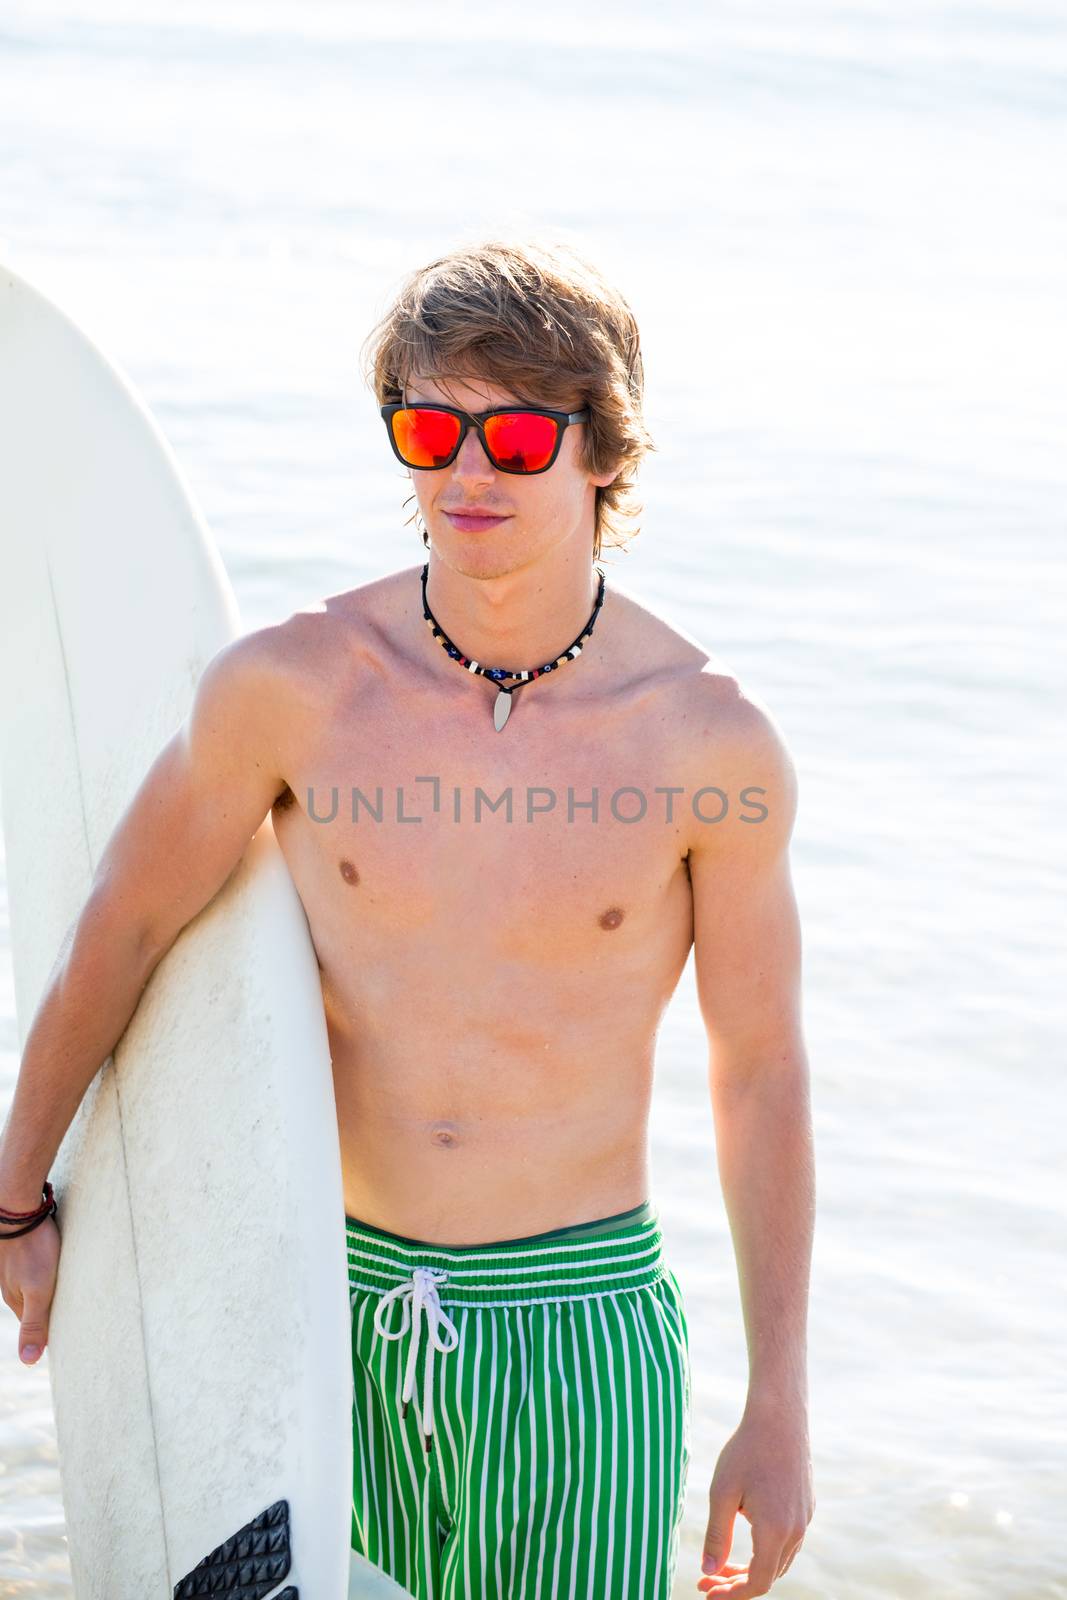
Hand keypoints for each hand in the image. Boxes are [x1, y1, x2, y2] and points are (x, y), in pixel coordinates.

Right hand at [0, 1215, 60, 1364]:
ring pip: (33, 1285)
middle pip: (33, 1306)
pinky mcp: (22, 1248)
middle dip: (50, 1312)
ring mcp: (14, 1266)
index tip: (69, 1340)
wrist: (18, 1210)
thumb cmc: (33, 1250)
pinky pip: (35, 1266)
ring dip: (49, 1290)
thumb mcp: (38, 1290)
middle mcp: (10, 1285)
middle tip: (73, 1319)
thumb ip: (34, 1324)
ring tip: (67, 1295)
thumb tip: (28, 1362)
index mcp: (15, 1299)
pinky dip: (46, 1271)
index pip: (35, 1326)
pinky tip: (55, 1267)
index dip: (50, 1333)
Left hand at [697, 1399, 814, 1593]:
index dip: (732, 1594)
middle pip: (768, 1574)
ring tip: (721, 1561)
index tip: (706, 1591)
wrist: (779, 1416)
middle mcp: (796, 1530)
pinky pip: (788, 1540)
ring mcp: (805, 1518)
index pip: (757, 1583)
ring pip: (779, 1559)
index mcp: (775, 1531)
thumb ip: (717, 1536)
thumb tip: (708, 1570)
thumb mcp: (722, 1492)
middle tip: (707, 1578)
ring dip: (752, 1566)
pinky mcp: (806, 1505)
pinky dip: (766, 1548)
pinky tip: (745, 1531)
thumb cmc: (746, 1450)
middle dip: (737, 1582)